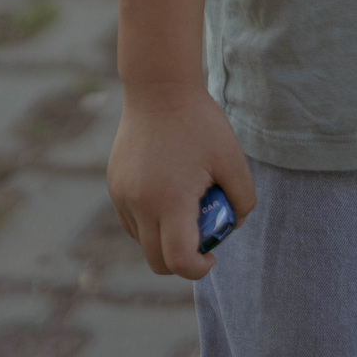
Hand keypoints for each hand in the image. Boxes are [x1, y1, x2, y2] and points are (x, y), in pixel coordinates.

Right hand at [108, 83, 255, 280]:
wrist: (158, 87)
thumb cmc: (199, 122)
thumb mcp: (233, 159)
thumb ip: (242, 199)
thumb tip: (232, 225)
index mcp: (170, 200)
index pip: (179, 260)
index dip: (198, 269)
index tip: (212, 256)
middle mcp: (140, 203)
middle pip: (156, 261)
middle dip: (181, 261)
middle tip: (202, 238)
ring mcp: (122, 195)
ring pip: (142, 241)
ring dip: (163, 240)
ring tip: (185, 206)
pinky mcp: (114, 185)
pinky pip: (131, 220)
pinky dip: (149, 221)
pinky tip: (167, 193)